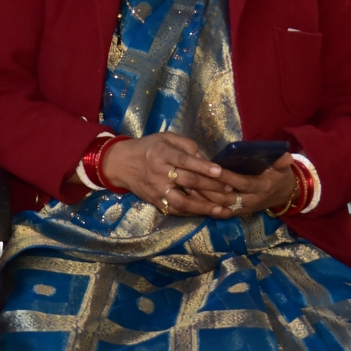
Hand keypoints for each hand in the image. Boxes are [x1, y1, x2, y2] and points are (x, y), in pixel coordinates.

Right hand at [103, 132, 239, 216]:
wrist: (121, 163)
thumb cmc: (148, 147)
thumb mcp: (165, 137)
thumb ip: (186, 145)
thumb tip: (205, 158)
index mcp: (162, 153)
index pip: (185, 161)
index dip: (203, 167)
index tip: (221, 172)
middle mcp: (159, 172)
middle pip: (188, 181)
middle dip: (211, 187)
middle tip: (230, 191)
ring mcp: (157, 189)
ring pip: (182, 202)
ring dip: (204, 207)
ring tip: (222, 210)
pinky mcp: (155, 201)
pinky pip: (176, 210)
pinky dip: (192, 212)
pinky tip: (207, 213)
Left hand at [179, 153, 298, 217]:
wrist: (283, 195)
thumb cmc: (279, 177)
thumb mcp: (283, 168)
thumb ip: (281, 162)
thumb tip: (286, 155)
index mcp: (260, 187)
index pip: (241, 182)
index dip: (226, 177)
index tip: (211, 169)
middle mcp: (250, 201)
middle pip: (226, 197)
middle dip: (208, 189)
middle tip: (191, 178)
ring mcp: (242, 209)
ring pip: (219, 206)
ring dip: (203, 198)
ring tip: (186, 187)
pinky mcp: (237, 213)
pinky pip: (219, 212)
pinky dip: (205, 207)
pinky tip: (191, 199)